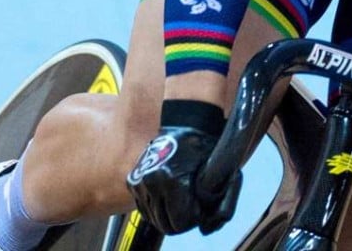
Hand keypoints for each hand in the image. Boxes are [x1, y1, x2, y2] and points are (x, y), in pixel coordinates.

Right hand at [126, 100, 242, 234]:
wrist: (188, 126)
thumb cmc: (205, 150)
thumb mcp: (218, 178)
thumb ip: (215, 206)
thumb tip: (203, 225)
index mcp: (171, 181)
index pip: (179, 224)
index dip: (192, 218)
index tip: (198, 205)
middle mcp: (152, 182)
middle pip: (164, 223)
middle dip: (179, 217)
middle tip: (190, 202)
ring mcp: (140, 181)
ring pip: (152, 216)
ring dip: (166, 210)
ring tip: (179, 193)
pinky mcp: (133, 180)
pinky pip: (143, 206)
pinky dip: (155, 204)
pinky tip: (167, 192)